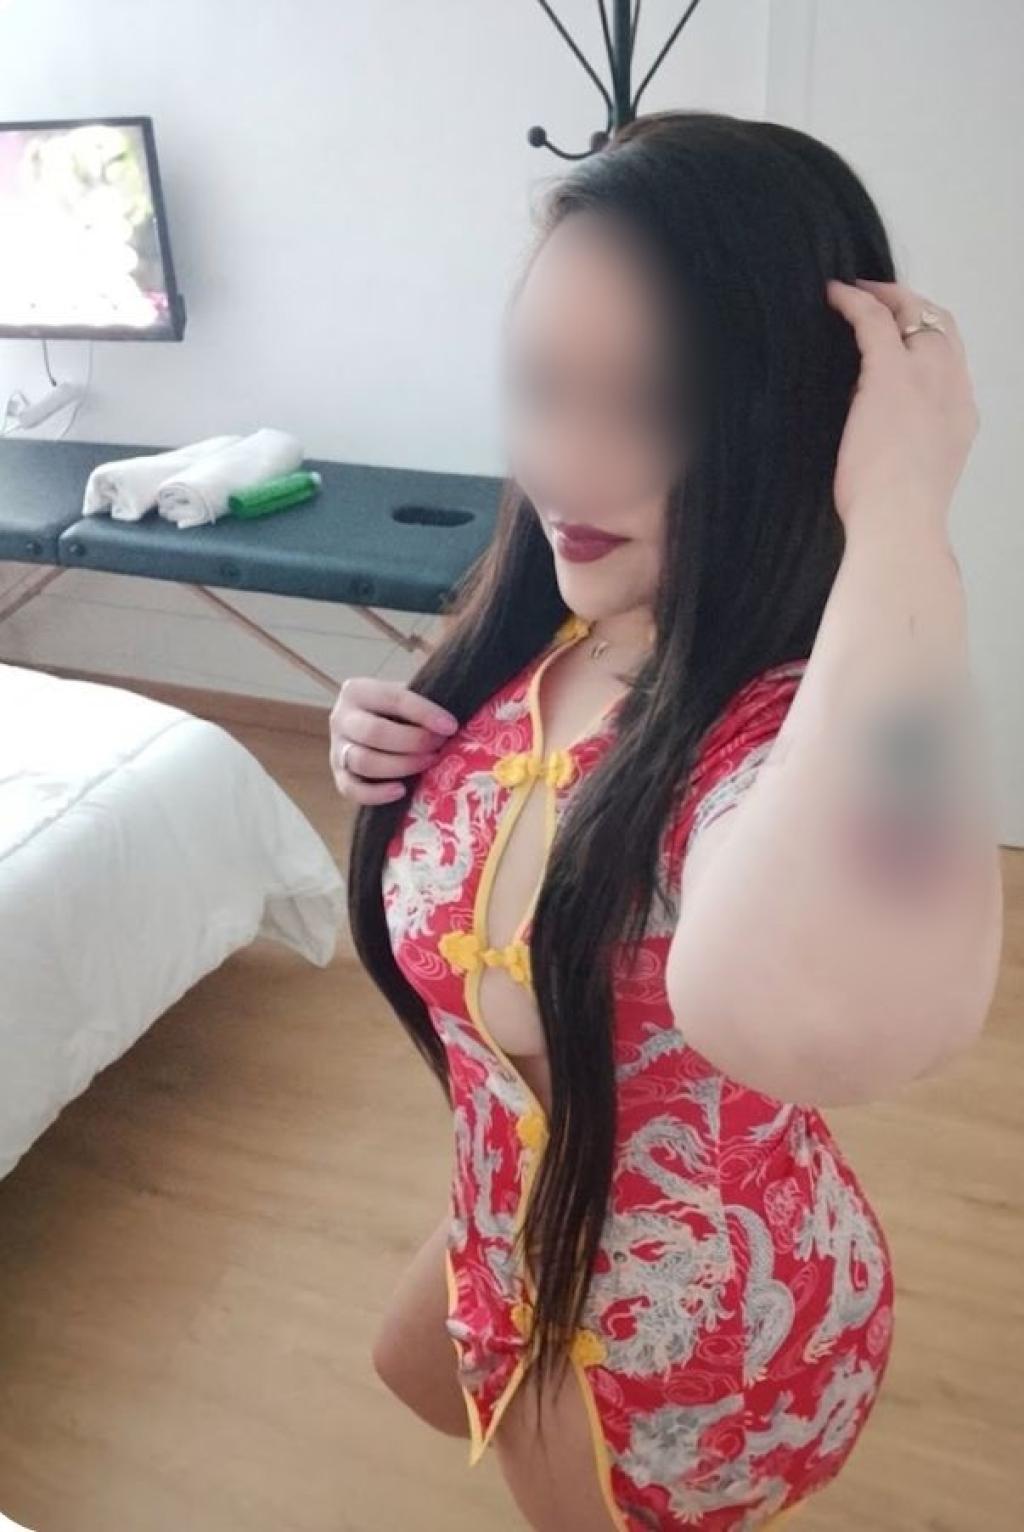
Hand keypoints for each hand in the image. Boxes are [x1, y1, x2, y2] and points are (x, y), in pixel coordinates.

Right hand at [329, 676, 458, 804]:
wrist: (376, 726)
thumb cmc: (399, 712)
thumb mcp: (406, 697)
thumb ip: (422, 700)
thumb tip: (452, 718)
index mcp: (357, 690)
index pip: (392, 698)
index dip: (424, 713)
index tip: (451, 726)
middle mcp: (341, 718)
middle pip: (375, 733)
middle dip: (413, 742)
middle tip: (439, 746)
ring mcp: (336, 748)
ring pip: (363, 761)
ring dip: (401, 765)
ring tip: (428, 763)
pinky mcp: (338, 776)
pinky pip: (352, 790)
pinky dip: (377, 794)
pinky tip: (401, 790)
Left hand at [825, 278, 980, 537]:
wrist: (900, 525)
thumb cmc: (895, 518)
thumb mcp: (914, 475)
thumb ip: (905, 445)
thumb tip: (874, 435)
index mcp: (960, 416)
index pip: (950, 361)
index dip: (927, 340)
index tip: (901, 335)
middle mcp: (953, 388)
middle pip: (940, 327)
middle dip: (913, 306)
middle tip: (880, 299)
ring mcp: (925, 377)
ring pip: (915, 315)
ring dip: (888, 297)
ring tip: (859, 293)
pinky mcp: (889, 374)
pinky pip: (873, 320)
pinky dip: (855, 302)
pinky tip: (834, 294)